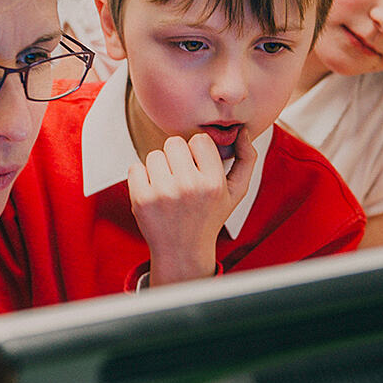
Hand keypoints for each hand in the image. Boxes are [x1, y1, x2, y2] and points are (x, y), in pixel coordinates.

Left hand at [128, 128, 255, 285]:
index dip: (197, 151)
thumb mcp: (236, 192)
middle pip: (173, 142)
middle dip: (176, 156)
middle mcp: (189, 187)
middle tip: (182, 176)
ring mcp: (162, 193)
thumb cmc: (209, 218)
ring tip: (169, 187)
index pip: (199, 139)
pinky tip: (154, 192)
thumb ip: (246, 159)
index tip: (198, 166)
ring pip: (154, 155)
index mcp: (214, 183)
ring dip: (159, 167)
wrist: (183, 251)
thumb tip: (243, 131)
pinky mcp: (141, 199)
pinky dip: (142, 177)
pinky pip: (135, 168)